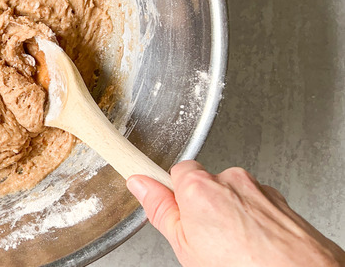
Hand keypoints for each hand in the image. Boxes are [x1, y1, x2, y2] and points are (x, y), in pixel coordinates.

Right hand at [127, 160, 344, 266]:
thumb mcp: (185, 246)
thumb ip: (160, 210)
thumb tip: (139, 184)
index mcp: (199, 186)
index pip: (176, 172)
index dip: (174, 194)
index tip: (167, 202)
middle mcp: (230, 179)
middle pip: (205, 183)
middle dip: (204, 206)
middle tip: (205, 238)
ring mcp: (259, 188)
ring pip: (233, 195)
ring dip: (231, 214)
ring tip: (235, 247)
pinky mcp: (280, 200)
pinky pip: (257, 204)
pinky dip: (254, 220)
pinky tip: (254, 245)